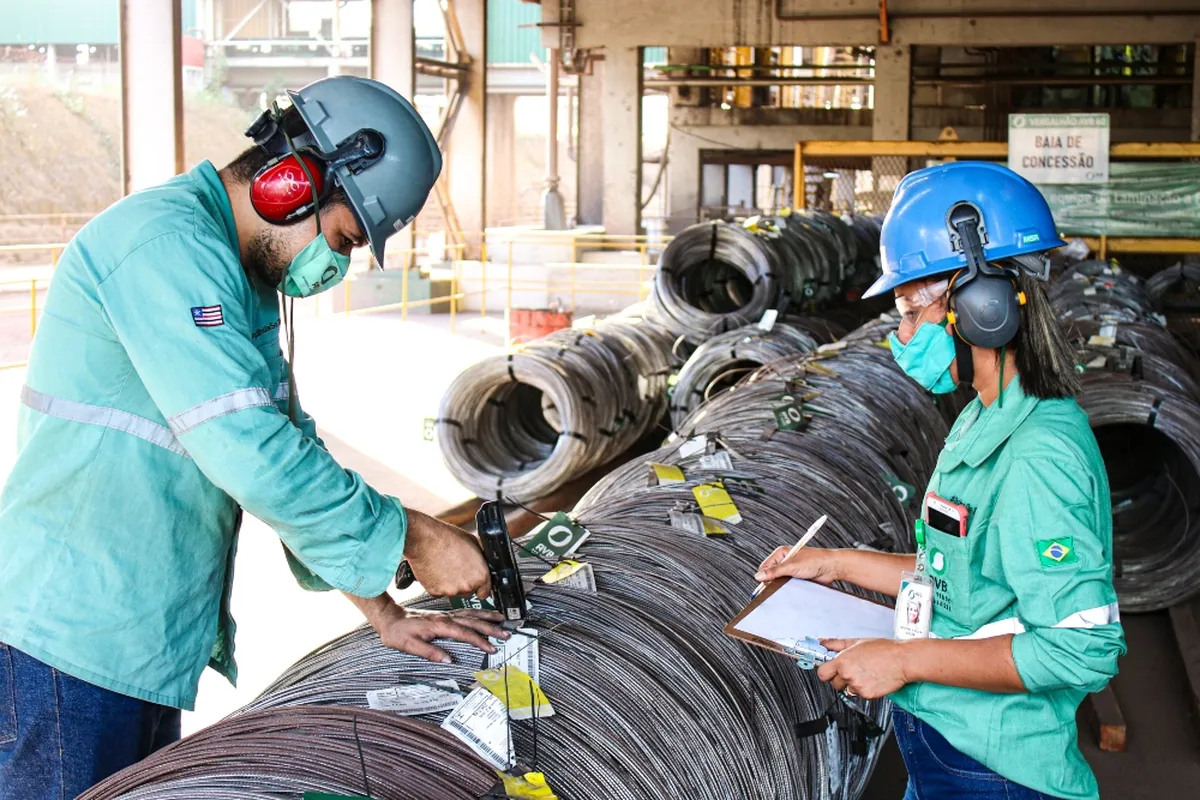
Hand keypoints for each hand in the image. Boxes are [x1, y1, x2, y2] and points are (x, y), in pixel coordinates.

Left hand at [374, 605, 508, 663]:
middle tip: (506, 634)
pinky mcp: (445, 614)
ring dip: (487, 617)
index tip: (491, 647)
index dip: (479, 641)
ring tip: (502, 620)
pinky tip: (484, 615)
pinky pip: (466, 612)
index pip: (465, 633)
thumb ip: (429, 652)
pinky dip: (478, 612)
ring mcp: (446, 614)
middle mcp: (445, 617)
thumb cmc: (398, 632)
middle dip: (491, 628)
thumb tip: (448, 660)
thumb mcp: (409, 646)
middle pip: (473, 621)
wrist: (390, 618)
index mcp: (439, 625)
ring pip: (471, 613)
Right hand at [403, 509, 491, 598]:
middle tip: (456, 568)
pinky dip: (438, 584)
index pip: (485, 592)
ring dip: (450, 584)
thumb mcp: (473, 542)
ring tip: (445, 566)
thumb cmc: (447, 538)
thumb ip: (480, 558)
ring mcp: (451, 591)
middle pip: (468, 592)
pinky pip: (439, 592)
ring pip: (453, 592)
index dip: (479, 586)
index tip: (475, 583)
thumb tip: (482, 563)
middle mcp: (467, 586)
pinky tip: (437, 570)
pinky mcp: (436, 592)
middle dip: (464, 583)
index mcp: (481, 575)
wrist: (425, 539)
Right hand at [754, 546, 839, 584]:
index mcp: (781, 553)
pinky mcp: (797, 578)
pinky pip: (787, 585)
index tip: (763, 585)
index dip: (763, 576)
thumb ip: (774, 571)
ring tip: (784, 588)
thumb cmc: (815, 561)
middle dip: (771, 581)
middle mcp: (785, 561)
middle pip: (771, 574)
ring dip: (780, 586)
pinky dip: (787, 588)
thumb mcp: (792, 566)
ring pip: (779, 581)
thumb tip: (759, 576)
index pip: (765, 566)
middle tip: (773, 589)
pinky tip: (790, 590)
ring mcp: (791, 570)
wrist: (831, 567)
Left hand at [815, 638, 908, 699]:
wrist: (902, 660)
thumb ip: (835, 644)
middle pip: (834, 683)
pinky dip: (864, 689)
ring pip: (847, 689)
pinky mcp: (867, 695)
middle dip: (841, 678)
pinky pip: (859, 694)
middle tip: (853, 669)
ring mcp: (857, 686)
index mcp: (842, 661)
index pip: (822, 673)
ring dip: (853, 683)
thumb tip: (822, 642)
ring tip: (865, 672)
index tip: (829, 669)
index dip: (826, 672)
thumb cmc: (883, 649)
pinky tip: (872, 679)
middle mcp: (848, 674)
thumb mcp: (856, 642)